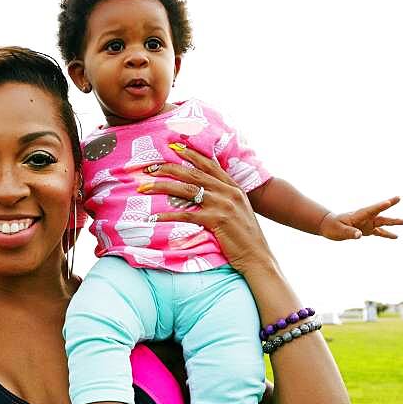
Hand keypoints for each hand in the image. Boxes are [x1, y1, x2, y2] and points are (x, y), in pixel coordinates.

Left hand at [138, 147, 274, 275]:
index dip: (191, 154)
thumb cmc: (245, 238)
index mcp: (233, 187)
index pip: (209, 164)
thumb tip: (203, 195)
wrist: (258, 257)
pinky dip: (167, 216)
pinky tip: (153, 217)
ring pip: (187, 190)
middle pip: (193, 174)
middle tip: (150, 167)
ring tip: (144, 188)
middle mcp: (228, 192)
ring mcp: (223, 205)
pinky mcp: (217, 220)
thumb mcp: (238, 211)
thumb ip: (223, 199)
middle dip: (169, 168)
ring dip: (162, 187)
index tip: (174, 146)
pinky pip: (186, 215)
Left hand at [319, 197, 402, 239]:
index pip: (370, 210)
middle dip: (389, 205)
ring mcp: (367, 223)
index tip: (388, 202)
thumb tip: (359, 236)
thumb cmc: (332, 227)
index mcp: (358, 215)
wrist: (329, 226)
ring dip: (393, 222)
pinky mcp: (367, 230)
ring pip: (382, 222)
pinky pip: (379, 232)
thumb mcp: (339, 230)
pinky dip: (387, 234)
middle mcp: (365, 218)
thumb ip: (349, 233)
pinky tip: (396, 237)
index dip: (380, 206)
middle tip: (398, 197)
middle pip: (379, 213)